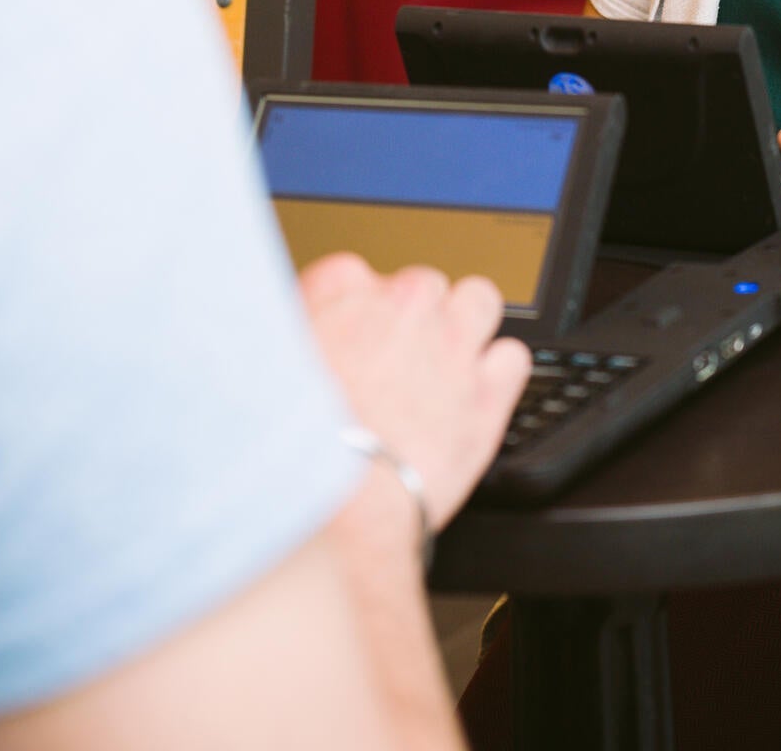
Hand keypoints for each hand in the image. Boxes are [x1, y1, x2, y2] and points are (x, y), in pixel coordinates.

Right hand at [298, 255, 530, 527]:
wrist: (343, 506)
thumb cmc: (296, 450)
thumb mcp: (266, 376)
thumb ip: (290, 345)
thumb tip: (293, 344)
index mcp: (342, 294)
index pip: (353, 275)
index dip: (355, 311)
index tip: (352, 339)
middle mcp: (402, 307)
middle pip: (421, 285)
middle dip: (414, 319)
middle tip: (397, 364)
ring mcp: (451, 345)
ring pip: (479, 300)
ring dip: (467, 326)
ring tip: (447, 366)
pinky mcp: (488, 393)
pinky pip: (513, 355)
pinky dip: (499, 373)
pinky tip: (477, 395)